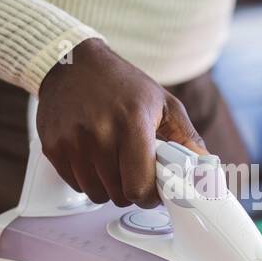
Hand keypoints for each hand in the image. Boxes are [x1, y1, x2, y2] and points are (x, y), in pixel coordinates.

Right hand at [35, 39, 204, 207]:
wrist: (73, 64)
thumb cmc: (123, 85)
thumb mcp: (164, 104)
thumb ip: (188, 140)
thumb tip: (207, 171)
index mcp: (132, 122)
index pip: (139, 187)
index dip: (150, 195)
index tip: (153, 189)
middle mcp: (99, 132)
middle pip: (119, 195)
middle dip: (131, 189)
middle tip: (133, 169)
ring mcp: (73, 141)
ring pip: (96, 194)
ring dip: (109, 186)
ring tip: (113, 161)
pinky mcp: (54, 147)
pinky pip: (76, 185)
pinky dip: (88, 179)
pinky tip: (93, 156)